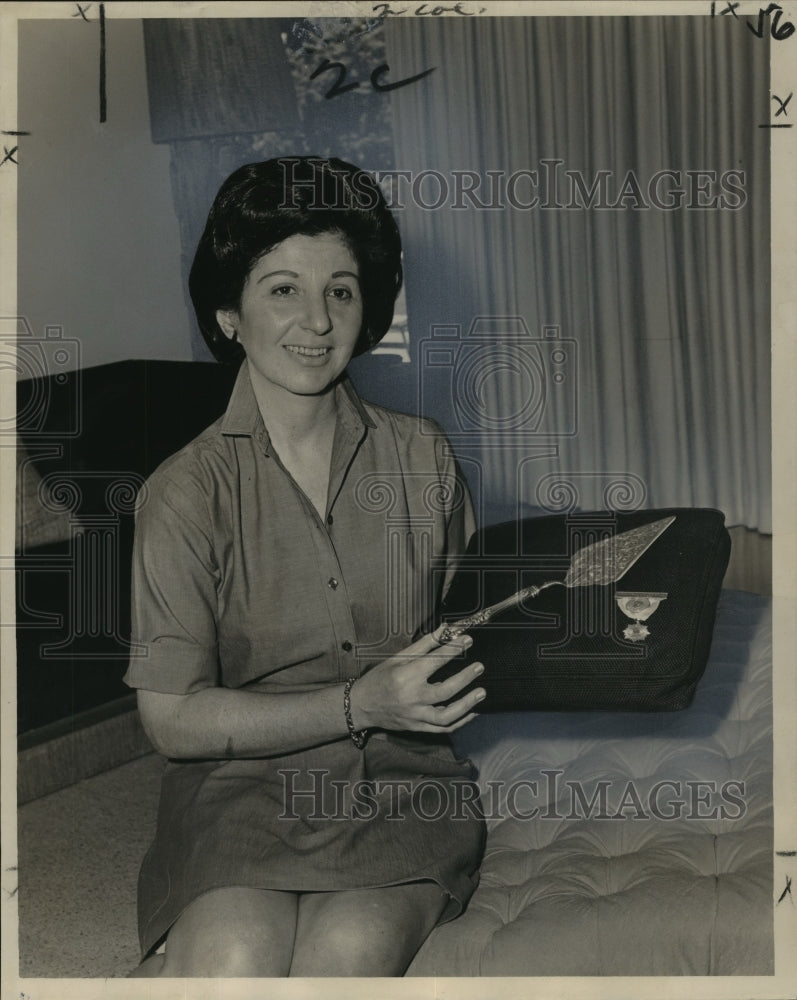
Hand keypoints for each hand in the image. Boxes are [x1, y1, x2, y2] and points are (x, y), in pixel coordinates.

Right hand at [348, 631, 484, 733]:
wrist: (362, 705)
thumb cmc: (380, 678)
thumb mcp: (398, 657)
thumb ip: (424, 645)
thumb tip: (445, 629)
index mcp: (405, 676)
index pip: (435, 662)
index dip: (453, 650)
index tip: (468, 640)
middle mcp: (411, 698)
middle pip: (444, 691)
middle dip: (465, 678)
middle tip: (479, 667)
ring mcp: (415, 716)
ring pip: (446, 716)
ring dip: (467, 705)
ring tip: (482, 692)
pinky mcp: (418, 728)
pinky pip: (443, 728)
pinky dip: (460, 721)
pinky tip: (472, 712)